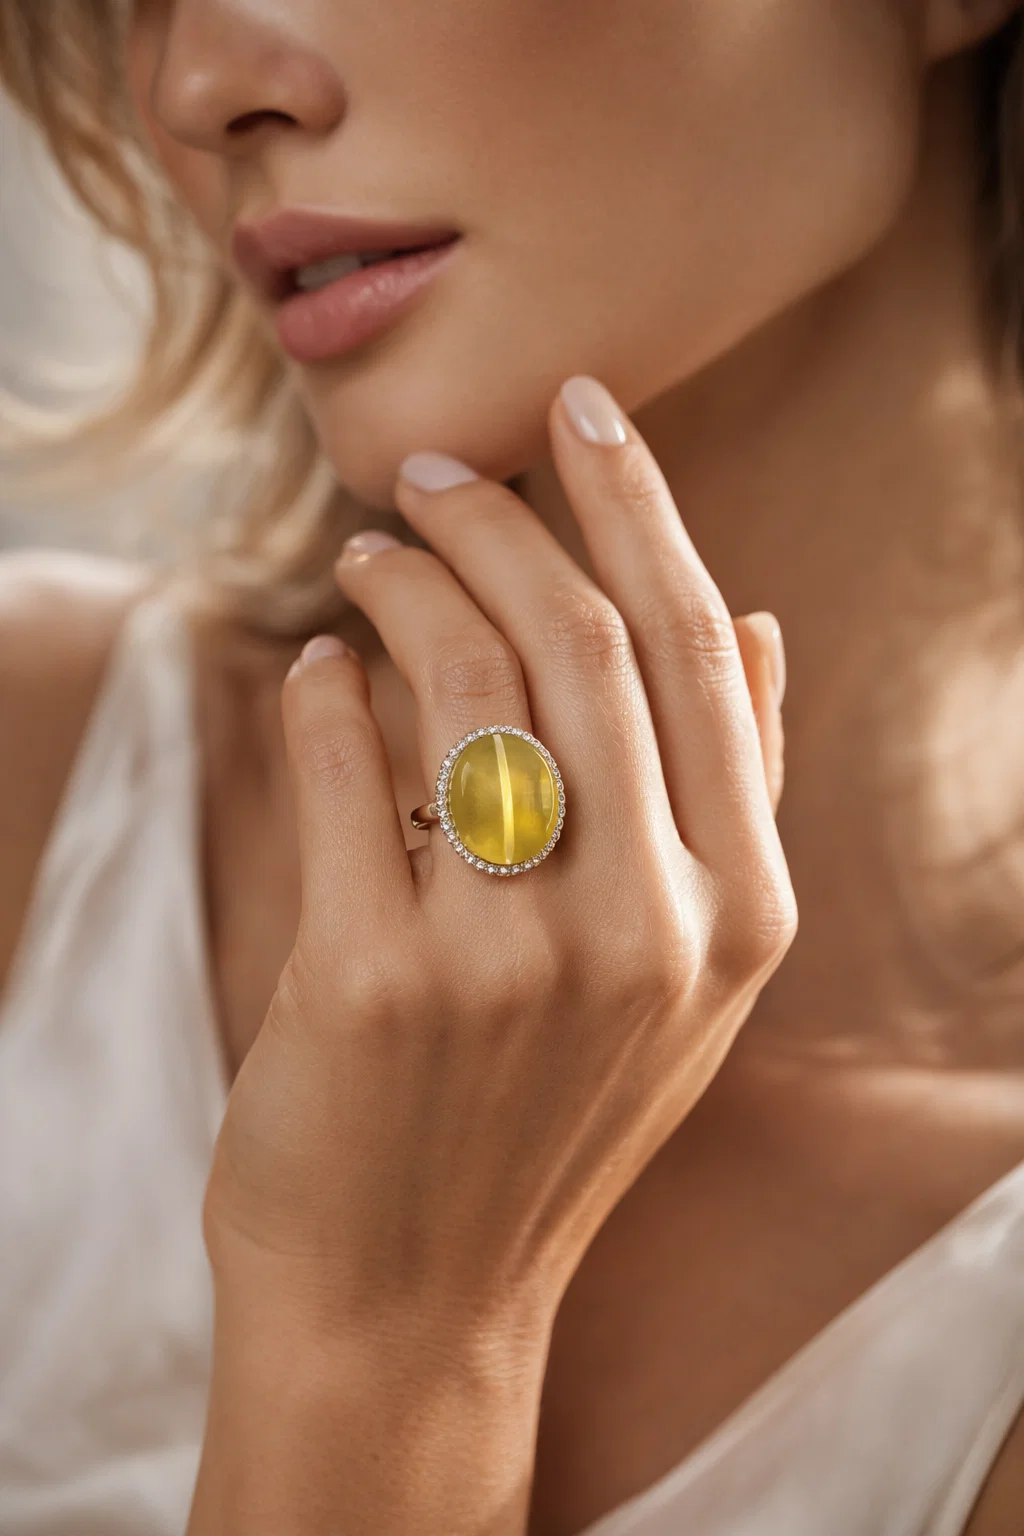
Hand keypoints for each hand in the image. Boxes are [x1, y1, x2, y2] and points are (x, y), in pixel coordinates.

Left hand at [203, 376, 796, 1332]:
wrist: (414, 1296)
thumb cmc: (545, 1113)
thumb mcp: (688, 978)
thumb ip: (729, 795)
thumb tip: (760, 623)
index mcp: (740, 913)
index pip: (692, 643)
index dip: (635, 500)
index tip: (582, 402)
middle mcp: (646, 928)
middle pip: (575, 635)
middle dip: (498, 516)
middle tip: (432, 472)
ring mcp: (510, 959)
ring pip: (458, 674)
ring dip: (400, 581)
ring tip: (364, 559)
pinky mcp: (371, 980)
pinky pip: (336, 758)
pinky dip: (318, 684)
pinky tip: (317, 672)